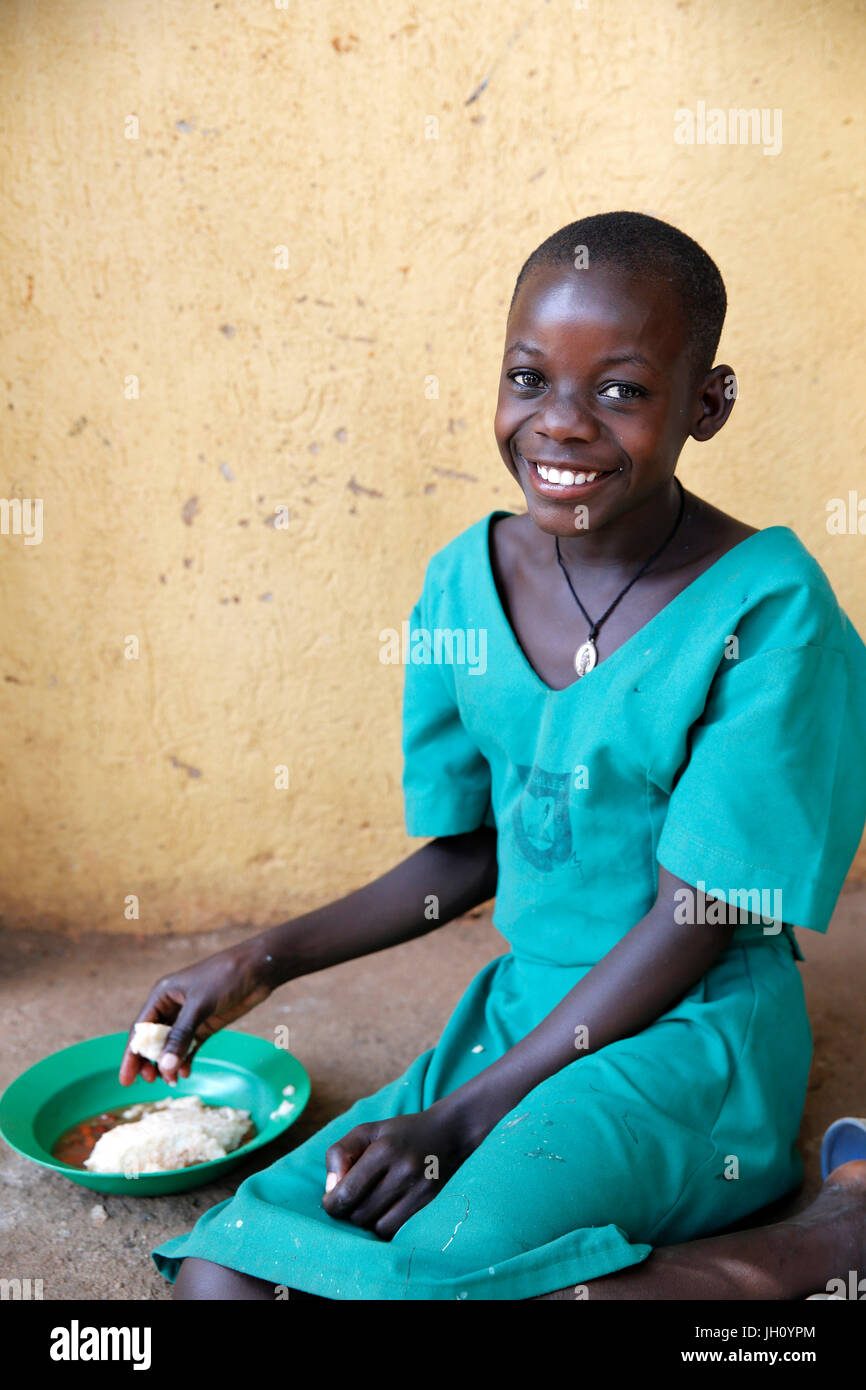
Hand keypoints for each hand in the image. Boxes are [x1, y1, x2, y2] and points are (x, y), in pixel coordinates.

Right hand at [119, 940, 275, 1085]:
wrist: (258, 968)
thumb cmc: (225, 977)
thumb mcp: (200, 1005)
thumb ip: (181, 1036)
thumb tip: (164, 1066)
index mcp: (163, 995)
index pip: (141, 1029)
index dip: (132, 1054)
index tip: (126, 1079)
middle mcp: (173, 1006)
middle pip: (154, 1040)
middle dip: (150, 1062)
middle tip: (150, 1081)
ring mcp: (190, 1016)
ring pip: (171, 1046)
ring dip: (168, 1063)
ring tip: (170, 1081)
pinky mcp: (206, 1024)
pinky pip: (190, 1046)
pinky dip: (186, 1059)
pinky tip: (185, 1073)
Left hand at [321, 1104, 480, 1239]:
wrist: (448, 1133)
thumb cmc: (399, 1134)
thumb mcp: (366, 1131)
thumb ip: (340, 1154)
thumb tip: (330, 1191)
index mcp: (383, 1149)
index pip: (347, 1192)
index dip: (332, 1204)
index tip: (331, 1200)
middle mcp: (404, 1170)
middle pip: (360, 1214)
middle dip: (348, 1213)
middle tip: (351, 1202)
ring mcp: (420, 1189)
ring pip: (378, 1227)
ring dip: (367, 1222)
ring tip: (368, 1206)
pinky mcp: (430, 1203)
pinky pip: (397, 1230)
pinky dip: (385, 1226)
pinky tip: (384, 1212)